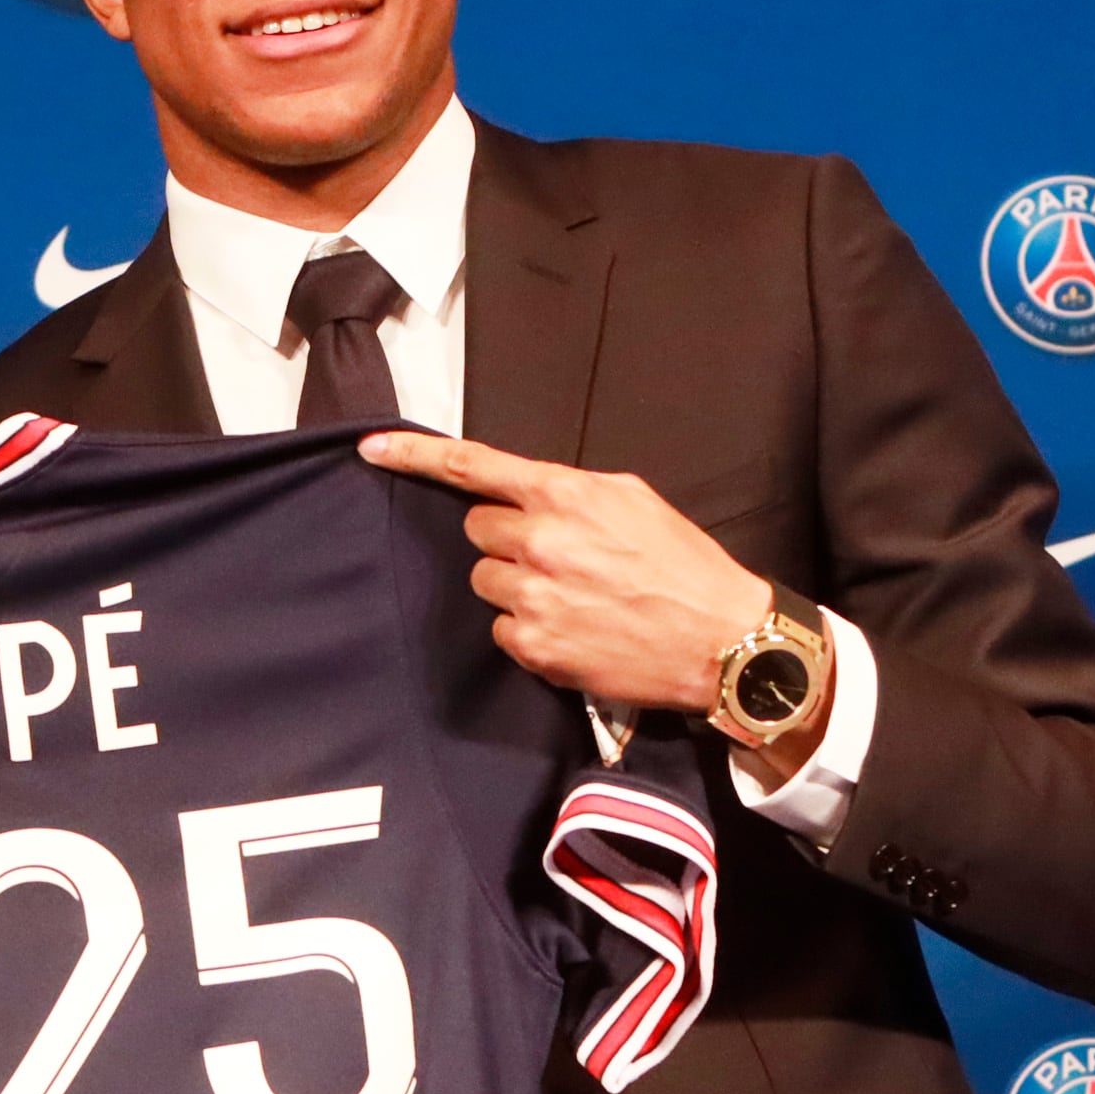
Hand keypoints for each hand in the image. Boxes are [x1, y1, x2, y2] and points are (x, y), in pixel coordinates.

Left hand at [355, 429, 785, 724]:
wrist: (722, 639)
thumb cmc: (683, 566)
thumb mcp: (633, 500)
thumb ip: (570, 491)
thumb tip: (526, 492)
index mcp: (564, 495)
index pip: (473, 467)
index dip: (414, 455)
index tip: (371, 448)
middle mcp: (540, 541)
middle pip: (477, 530)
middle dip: (506, 539)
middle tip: (556, 555)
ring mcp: (532, 596)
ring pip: (485, 580)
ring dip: (516, 584)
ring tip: (572, 595)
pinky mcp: (532, 645)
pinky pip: (501, 627)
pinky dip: (528, 628)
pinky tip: (573, 627)